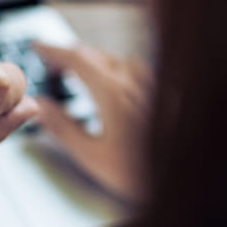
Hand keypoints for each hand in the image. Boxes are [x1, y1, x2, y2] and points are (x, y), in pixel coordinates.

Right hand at [33, 43, 149, 201]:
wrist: (188, 179)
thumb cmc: (144, 173)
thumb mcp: (92, 155)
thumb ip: (63, 128)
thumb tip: (42, 107)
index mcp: (112, 92)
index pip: (76, 58)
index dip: (53, 49)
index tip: (38, 47)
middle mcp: (134, 82)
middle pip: (96, 54)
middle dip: (70, 55)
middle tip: (53, 65)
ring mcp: (152, 85)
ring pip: (116, 60)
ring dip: (93, 61)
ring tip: (80, 73)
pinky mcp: (164, 94)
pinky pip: (134, 70)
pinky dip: (114, 69)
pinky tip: (115, 84)